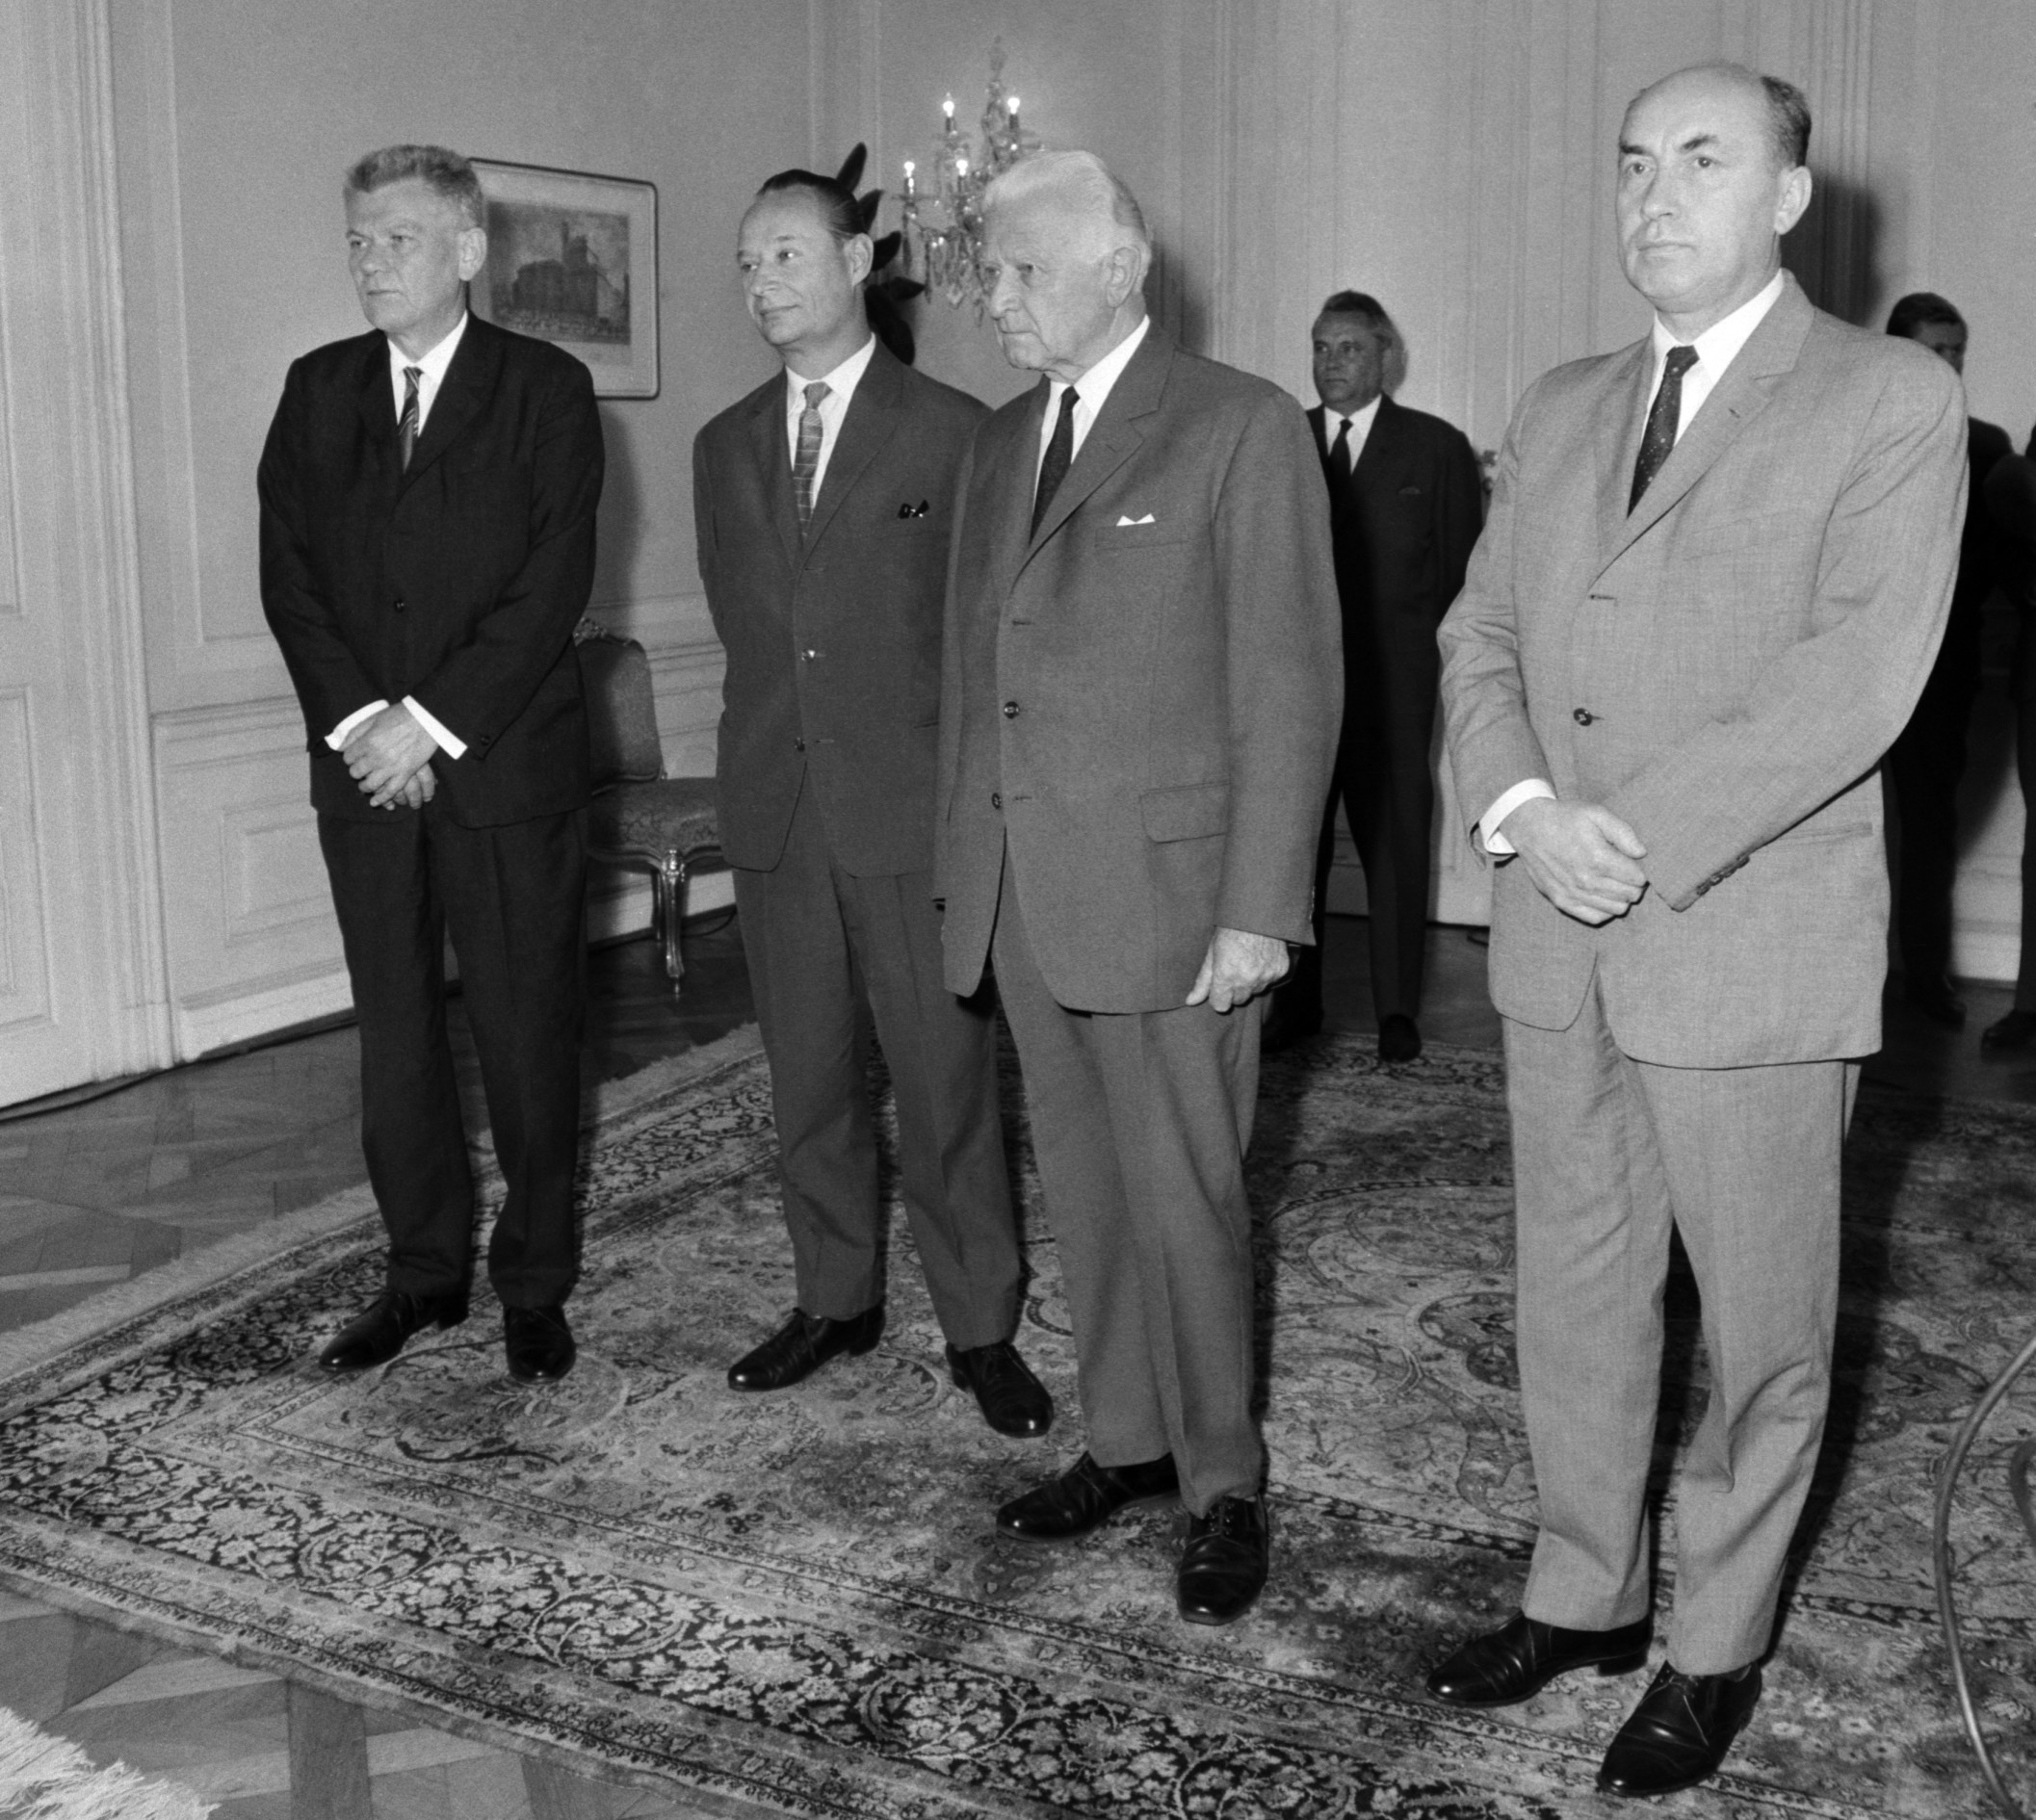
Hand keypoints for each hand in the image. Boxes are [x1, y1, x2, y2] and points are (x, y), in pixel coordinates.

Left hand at [342, 705, 439, 809]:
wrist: (425, 718)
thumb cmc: (399, 715)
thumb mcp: (373, 718)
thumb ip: (356, 732)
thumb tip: (341, 746)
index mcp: (367, 742)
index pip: (348, 757)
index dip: (350, 758)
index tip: (355, 757)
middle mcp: (376, 757)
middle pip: (356, 772)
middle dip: (357, 771)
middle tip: (361, 770)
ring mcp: (390, 767)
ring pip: (370, 784)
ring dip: (365, 786)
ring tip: (365, 786)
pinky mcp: (405, 773)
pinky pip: (390, 791)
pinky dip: (382, 799)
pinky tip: (375, 802)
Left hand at [1186, 927, 1291, 1011]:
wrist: (1258, 912)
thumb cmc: (1230, 930)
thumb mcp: (1212, 953)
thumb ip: (1202, 982)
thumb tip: (1190, 1002)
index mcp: (1226, 976)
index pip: (1220, 1006)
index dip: (1218, 996)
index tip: (1219, 987)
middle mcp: (1247, 980)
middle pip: (1239, 1000)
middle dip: (1235, 989)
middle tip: (1234, 968)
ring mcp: (1266, 977)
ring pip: (1255, 992)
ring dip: (1252, 982)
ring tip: (1248, 961)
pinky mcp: (1281, 972)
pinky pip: (1270, 982)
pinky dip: (1266, 974)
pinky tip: (1261, 958)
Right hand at [1500, 796, 1647, 924]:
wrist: (1529, 827)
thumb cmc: (1566, 818)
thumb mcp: (1597, 814)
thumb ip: (1623, 833)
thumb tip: (1641, 853)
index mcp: (1598, 858)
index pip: (1638, 879)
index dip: (1641, 870)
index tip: (1634, 862)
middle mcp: (1586, 881)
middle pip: (1630, 895)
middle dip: (1634, 884)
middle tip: (1626, 871)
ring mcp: (1573, 894)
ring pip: (1617, 909)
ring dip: (1621, 897)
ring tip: (1614, 882)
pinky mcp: (1562, 902)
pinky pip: (1596, 917)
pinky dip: (1605, 909)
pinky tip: (1602, 894)